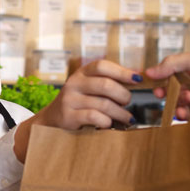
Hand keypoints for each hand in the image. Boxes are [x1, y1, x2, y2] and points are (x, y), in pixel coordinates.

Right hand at [13, 59, 139, 161]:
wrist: (52, 119)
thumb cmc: (79, 102)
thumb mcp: (89, 87)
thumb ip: (109, 81)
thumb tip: (138, 75)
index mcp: (82, 73)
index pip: (102, 66)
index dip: (121, 71)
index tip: (137, 78)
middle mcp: (74, 83)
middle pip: (105, 85)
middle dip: (123, 95)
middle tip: (128, 102)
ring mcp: (70, 99)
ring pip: (103, 104)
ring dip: (120, 113)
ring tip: (128, 118)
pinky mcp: (68, 116)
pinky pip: (94, 117)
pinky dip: (106, 121)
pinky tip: (110, 124)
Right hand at [145, 50, 189, 122]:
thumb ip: (173, 64)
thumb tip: (150, 71)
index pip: (172, 73)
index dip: (162, 80)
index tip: (154, 86)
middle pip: (176, 91)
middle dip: (170, 94)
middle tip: (166, 96)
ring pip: (183, 105)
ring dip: (179, 105)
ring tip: (186, 103)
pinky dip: (188, 118)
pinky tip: (187, 115)